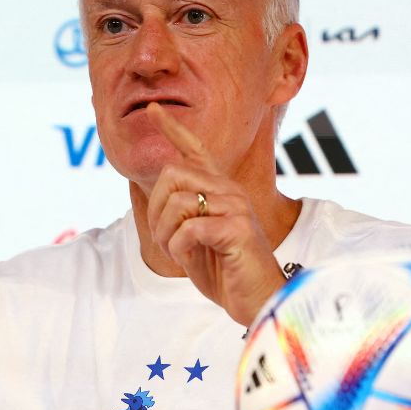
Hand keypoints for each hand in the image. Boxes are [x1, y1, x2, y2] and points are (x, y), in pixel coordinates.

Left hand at [144, 102, 285, 325]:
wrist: (257, 300)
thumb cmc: (226, 271)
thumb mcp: (198, 237)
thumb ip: (183, 213)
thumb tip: (162, 196)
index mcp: (219, 190)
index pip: (195, 149)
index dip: (172, 129)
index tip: (153, 109)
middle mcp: (229, 191)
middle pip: (171, 175)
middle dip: (155, 209)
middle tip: (164, 238)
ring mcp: (235, 207)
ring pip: (176, 203)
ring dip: (165, 234)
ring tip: (179, 252)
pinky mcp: (236, 229)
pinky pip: (187, 230)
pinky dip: (179, 249)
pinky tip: (191, 259)